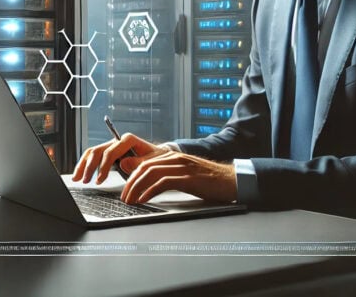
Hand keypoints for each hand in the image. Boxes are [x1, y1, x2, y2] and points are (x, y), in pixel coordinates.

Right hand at [71, 133, 166, 184]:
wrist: (158, 157)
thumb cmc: (156, 159)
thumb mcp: (151, 161)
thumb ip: (138, 163)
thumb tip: (122, 163)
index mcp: (128, 140)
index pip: (111, 152)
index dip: (104, 166)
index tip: (100, 179)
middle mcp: (117, 141)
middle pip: (98, 151)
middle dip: (89, 166)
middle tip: (86, 180)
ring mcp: (112, 146)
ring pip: (92, 152)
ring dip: (83, 165)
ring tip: (77, 179)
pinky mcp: (109, 152)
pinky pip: (94, 156)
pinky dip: (85, 165)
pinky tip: (80, 174)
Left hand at [120, 151, 236, 203]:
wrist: (231, 180)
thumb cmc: (208, 180)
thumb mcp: (184, 175)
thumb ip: (166, 175)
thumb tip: (147, 183)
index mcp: (173, 156)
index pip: (145, 162)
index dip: (132, 175)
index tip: (126, 188)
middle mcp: (176, 158)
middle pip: (144, 167)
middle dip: (131, 182)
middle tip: (124, 197)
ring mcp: (182, 167)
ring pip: (151, 173)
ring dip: (137, 187)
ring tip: (130, 200)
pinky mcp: (188, 178)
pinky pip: (163, 182)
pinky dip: (150, 191)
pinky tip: (144, 200)